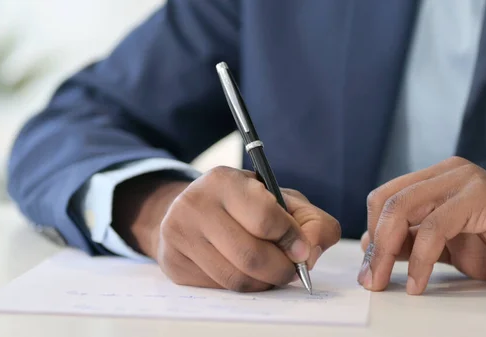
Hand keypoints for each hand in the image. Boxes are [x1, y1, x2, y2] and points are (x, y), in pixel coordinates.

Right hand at [115, 166, 340, 291]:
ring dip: (264, 283)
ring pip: (236, 278)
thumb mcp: (281, 199)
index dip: (291, 239)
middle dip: (282, 270)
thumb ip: (311, 221)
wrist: (193, 210)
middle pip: (251, 256)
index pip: (265, 218)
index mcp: (223, 180)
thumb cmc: (245, 204)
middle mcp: (195, 204)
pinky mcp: (174, 263)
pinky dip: (242, 287)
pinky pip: (219, 288)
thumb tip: (311, 253)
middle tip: (292, 270)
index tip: (302, 250)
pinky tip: (246, 272)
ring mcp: (179, 235)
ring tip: (271, 272)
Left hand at [358, 156, 485, 294]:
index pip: (384, 197)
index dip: (371, 231)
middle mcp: (448, 172)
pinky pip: (434, 228)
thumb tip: (369, 243)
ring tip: (385, 281)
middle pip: (388, 201)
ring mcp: (464, 180)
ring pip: (403, 209)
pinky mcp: (481, 196)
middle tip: (370, 278)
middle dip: (375, 244)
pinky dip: (420, 260)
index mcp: (436, 178)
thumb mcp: (444, 246)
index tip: (368, 266)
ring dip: (387, 251)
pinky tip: (418, 283)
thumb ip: (410, 240)